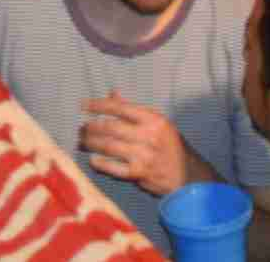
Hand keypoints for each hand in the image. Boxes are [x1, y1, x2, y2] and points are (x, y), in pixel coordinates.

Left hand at [77, 95, 198, 199]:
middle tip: (81, 128)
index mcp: (153, 119)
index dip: (99, 105)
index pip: (120, 108)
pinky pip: (114, 167)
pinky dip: (101, 163)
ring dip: (92, 143)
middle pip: (111, 127)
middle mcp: (148, 135)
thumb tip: (113, 93)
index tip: (83, 105)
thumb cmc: (171, 146)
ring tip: (82, 141)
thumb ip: (133, 110)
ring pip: (109, 146)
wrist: (188, 175)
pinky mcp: (140, 173)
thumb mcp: (158, 123)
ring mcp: (143, 155)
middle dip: (91, 127)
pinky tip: (93, 160)